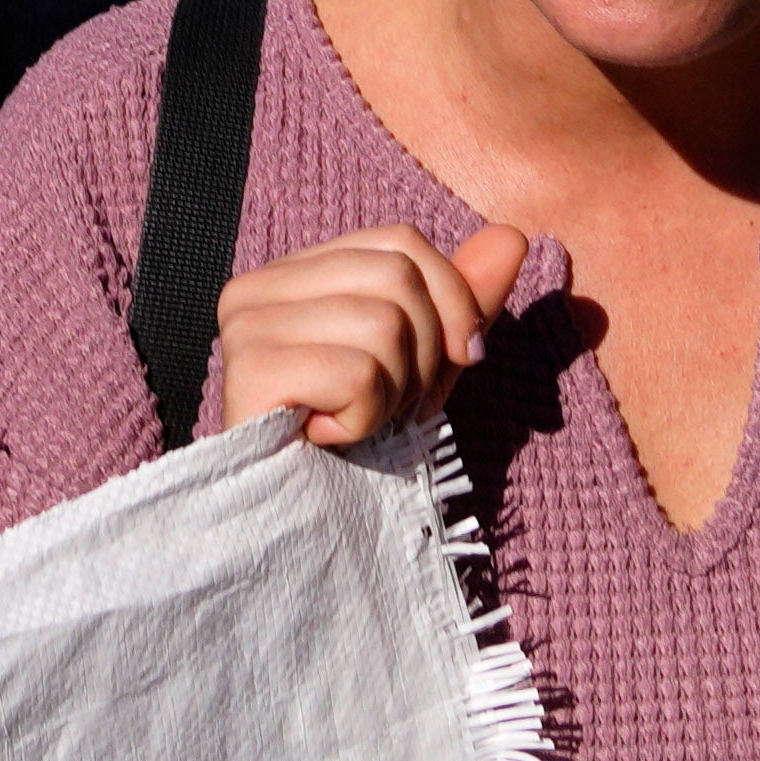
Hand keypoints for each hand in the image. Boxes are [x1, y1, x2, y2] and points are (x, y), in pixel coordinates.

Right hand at [204, 219, 533, 453]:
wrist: (298, 524)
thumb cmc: (355, 442)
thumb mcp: (423, 363)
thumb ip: (460, 300)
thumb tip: (513, 236)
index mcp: (293, 274)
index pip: (399, 241)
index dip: (451, 296)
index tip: (463, 356)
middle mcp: (257, 287)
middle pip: (397, 277)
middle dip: (424, 354)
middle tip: (389, 404)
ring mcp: (246, 326)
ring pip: (384, 325)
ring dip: (394, 394)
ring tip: (355, 422)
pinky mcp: (249, 370)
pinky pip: (359, 374)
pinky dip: (366, 419)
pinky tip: (328, 439)